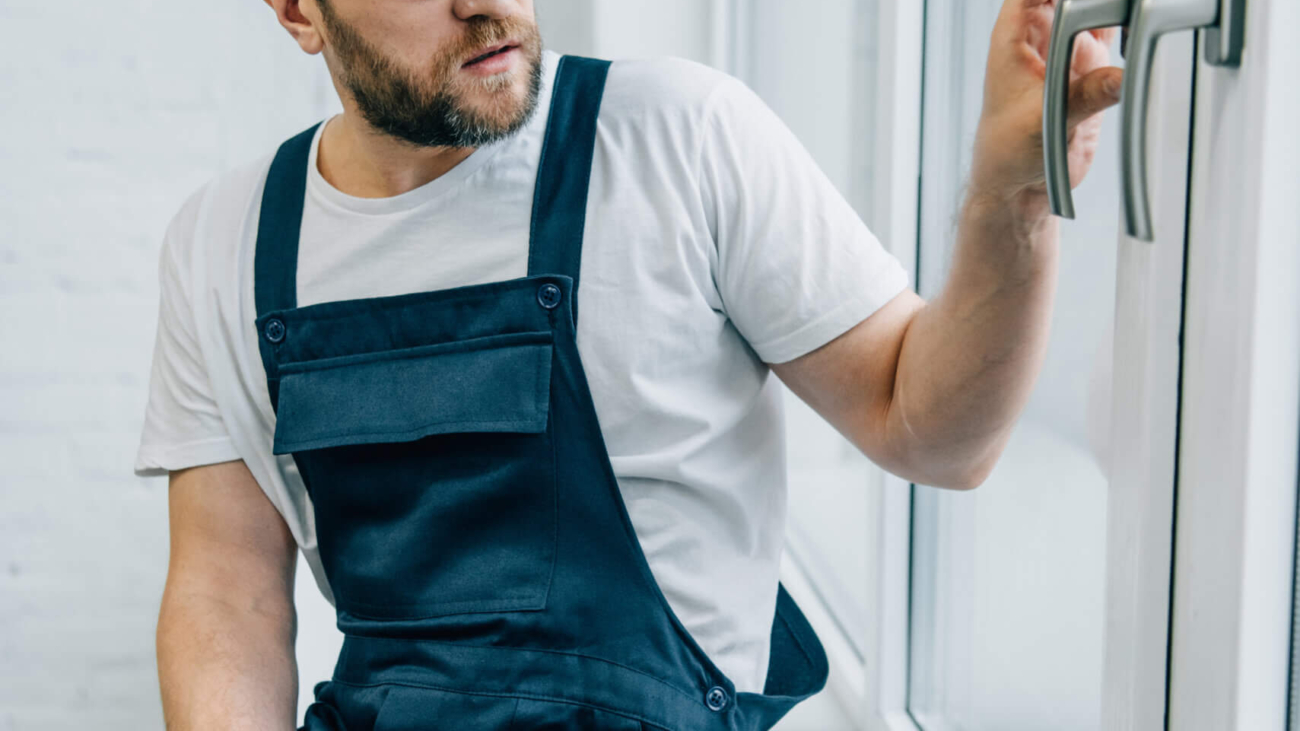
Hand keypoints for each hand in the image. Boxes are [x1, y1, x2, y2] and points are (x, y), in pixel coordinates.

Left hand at [970, 0, 1123, 211]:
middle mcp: (1042, 35)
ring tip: (1144, 9)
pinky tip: (1143, 28)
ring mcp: (1068, 47)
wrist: (1020, 184)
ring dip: (1117, 5)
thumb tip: (1119, 78)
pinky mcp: (1092, 65)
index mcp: (1014, 36)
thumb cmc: (1007, 152)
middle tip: (1124, 7)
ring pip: (1096, 4)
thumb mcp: (1043, 122)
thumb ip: (1083, 96)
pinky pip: (1115, 30)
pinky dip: (1131, 23)